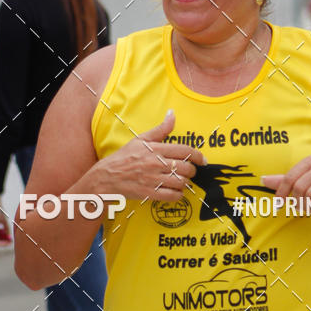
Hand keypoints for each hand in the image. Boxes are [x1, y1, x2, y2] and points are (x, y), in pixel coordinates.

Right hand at [92, 110, 206, 201]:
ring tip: (182, 181)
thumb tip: (172, 114)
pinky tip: (175, 191)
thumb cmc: (124, 157)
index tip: (202, 160)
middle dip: (192, 170)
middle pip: (186, 168)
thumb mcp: (141, 139)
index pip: (185, 151)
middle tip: (190, 171)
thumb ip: (160, 129)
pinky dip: (178, 195)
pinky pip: (172, 196)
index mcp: (155, 149)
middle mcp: (155, 164)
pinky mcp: (150, 194)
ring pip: (181, 182)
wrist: (107, 177)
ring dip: (185, 183)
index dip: (198, 156)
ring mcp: (153, 180)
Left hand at [262, 156, 310, 211]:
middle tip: (300, 209)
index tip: (278, 205)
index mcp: (310, 161)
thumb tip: (263, 180)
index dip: (281, 193)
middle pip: (299, 188)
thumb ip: (287, 179)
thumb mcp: (308, 176)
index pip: (289, 177)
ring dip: (309, 206)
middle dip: (296, 202)